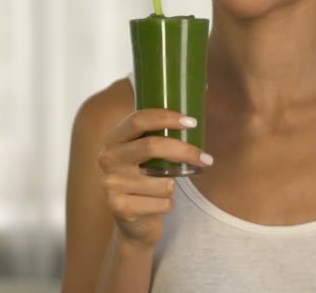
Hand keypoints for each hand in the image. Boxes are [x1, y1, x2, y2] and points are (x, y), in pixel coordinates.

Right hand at [97, 109, 212, 248]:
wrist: (133, 223)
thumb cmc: (146, 181)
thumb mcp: (147, 154)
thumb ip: (161, 132)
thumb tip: (201, 93)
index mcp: (114, 138)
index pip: (139, 119)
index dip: (167, 117)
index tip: (192, 122)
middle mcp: (108, 158)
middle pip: (152, 146)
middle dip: (185, 151)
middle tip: (207, 158)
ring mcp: (111, 183)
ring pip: (163, 181)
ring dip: (173, 187)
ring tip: (166, 190)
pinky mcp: (120, 207)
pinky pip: (162, 203)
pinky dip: (168, 205)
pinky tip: (157, 206)